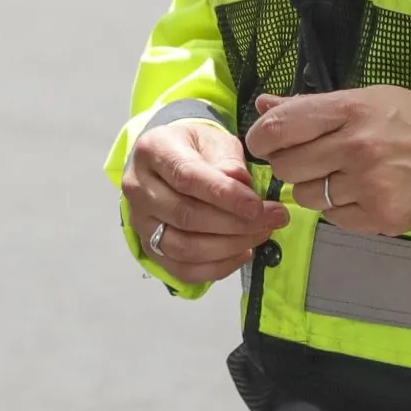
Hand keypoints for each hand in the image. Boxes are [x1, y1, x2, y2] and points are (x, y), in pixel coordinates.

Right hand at [120, 118, 288, 286]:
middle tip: (272, 220)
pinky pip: (183, 270)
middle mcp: (137, 188)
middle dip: (235, 223)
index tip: (258, 205)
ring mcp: (140, 222)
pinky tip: (243, 252)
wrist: (169, 161)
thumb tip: (240, 183)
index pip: (187, 178)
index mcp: (152, 151)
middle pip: (185, 216)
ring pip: (184, 247)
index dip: (224, 195)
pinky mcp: (149, 247)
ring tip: (261, 234)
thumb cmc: (194, 148)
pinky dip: (218, 267)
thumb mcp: (213, 140)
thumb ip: (227, 160)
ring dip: (229, 247)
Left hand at [245, 88, 410, 237]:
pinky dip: (338, 208)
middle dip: (289, 164)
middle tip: (309, 159)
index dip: (260, 138)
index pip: (279, 126)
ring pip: (306, 196)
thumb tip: (263, 105)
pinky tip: (360, 193)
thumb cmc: (406, 121)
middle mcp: (355, 147)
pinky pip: (332, 218)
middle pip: (286, 166)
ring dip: (315, 188)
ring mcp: (368, 185)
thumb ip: (308, 106)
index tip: (263, 143)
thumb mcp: (362, 99)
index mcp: (349, 110)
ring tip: (341, 176)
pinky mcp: (379, 217)